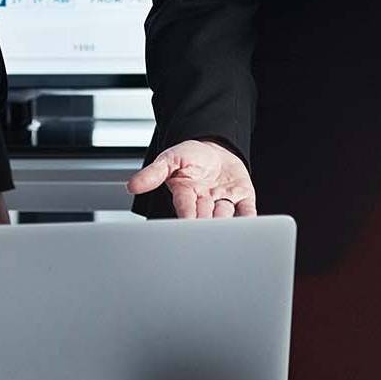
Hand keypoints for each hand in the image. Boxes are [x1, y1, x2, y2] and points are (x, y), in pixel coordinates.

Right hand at [125, 139, 256, 217]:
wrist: (215, 149)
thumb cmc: (191, 156)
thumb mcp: (169, 158)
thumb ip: (153, 173)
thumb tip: (132, 186)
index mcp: (186, 194)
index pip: (185, 208)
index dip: (187, 216)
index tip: (187, 225)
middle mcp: (205, 202)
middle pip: (206, 217)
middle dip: (206, 224)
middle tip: (208, 230)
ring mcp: (224, 200)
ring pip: (225, 215)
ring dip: (225, 220)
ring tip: (222, 218)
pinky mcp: (243, 197)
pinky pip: (247, 211)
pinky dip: (248, 218)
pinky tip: (247, 224)